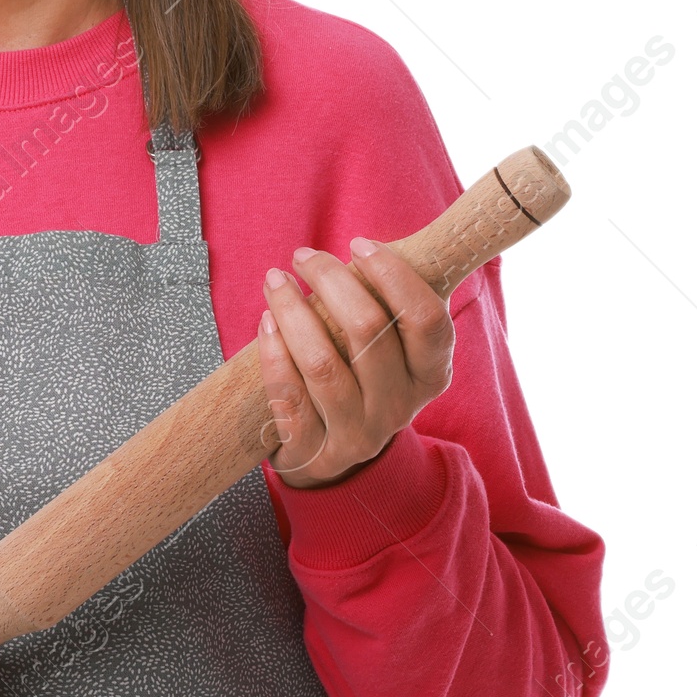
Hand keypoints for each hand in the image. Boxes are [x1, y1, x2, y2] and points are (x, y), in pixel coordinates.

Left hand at [258, 236, 454, 489]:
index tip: (358, 244)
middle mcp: (401, 407)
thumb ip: (388, 302)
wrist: (327, 452)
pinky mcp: (315, 450)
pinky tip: (265, 321)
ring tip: (275, 280)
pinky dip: (273, 352)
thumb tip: (368, 243)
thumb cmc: (357, 375)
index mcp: (430, 374)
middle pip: (368, 330)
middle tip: (302, 255)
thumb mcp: (389, 346)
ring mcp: (359, 434)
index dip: (394, 274)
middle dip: (330, 279)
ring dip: (292, 310)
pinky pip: (289, 395)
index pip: (426, 318)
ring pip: (322, 363)